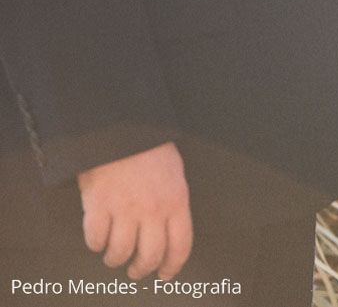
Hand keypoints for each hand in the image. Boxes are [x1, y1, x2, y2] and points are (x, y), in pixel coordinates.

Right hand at [78, 141, 192, 280]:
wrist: (122, 126)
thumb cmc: (149, 146)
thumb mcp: (174, 174)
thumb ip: (172, 202)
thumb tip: (168, 228)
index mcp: (176, 201)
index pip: (180, 245)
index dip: (172, 266)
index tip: (165, 274)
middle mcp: (153, 210)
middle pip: (149, 255)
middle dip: (141, 269)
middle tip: (135, 270)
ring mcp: (125, 208)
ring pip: (120, 251)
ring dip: (115, 259)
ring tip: (113, 256)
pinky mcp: (98, 205)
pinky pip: (95, 238)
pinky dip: (95, 243)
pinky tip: (97, 238)